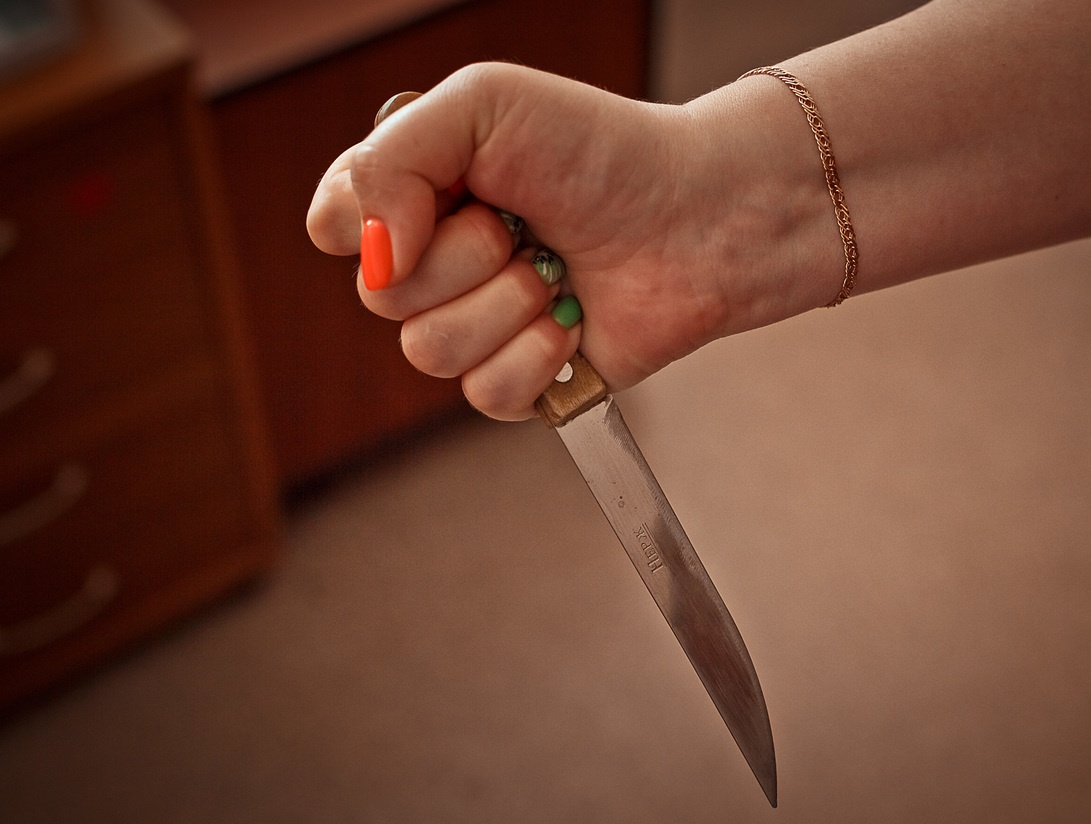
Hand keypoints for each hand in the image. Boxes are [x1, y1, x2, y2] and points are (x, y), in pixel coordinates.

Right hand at [307, 62, 839, 419]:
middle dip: (464, 258)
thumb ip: (390, 162)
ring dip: (505, 306)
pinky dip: (536, 357)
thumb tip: (363, 257)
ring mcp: (479, 326)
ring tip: (556, 270)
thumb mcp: (482, 106)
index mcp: (417, 195)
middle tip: (524, 226)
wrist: (699, 215)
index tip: (450, 192)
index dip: (376, 221)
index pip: (336, 227)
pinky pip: (485, 396)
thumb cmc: (602, 150)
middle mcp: (438, 264)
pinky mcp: (524, 380)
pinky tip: (573, 321)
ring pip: (428, 353)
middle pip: (381, 299)